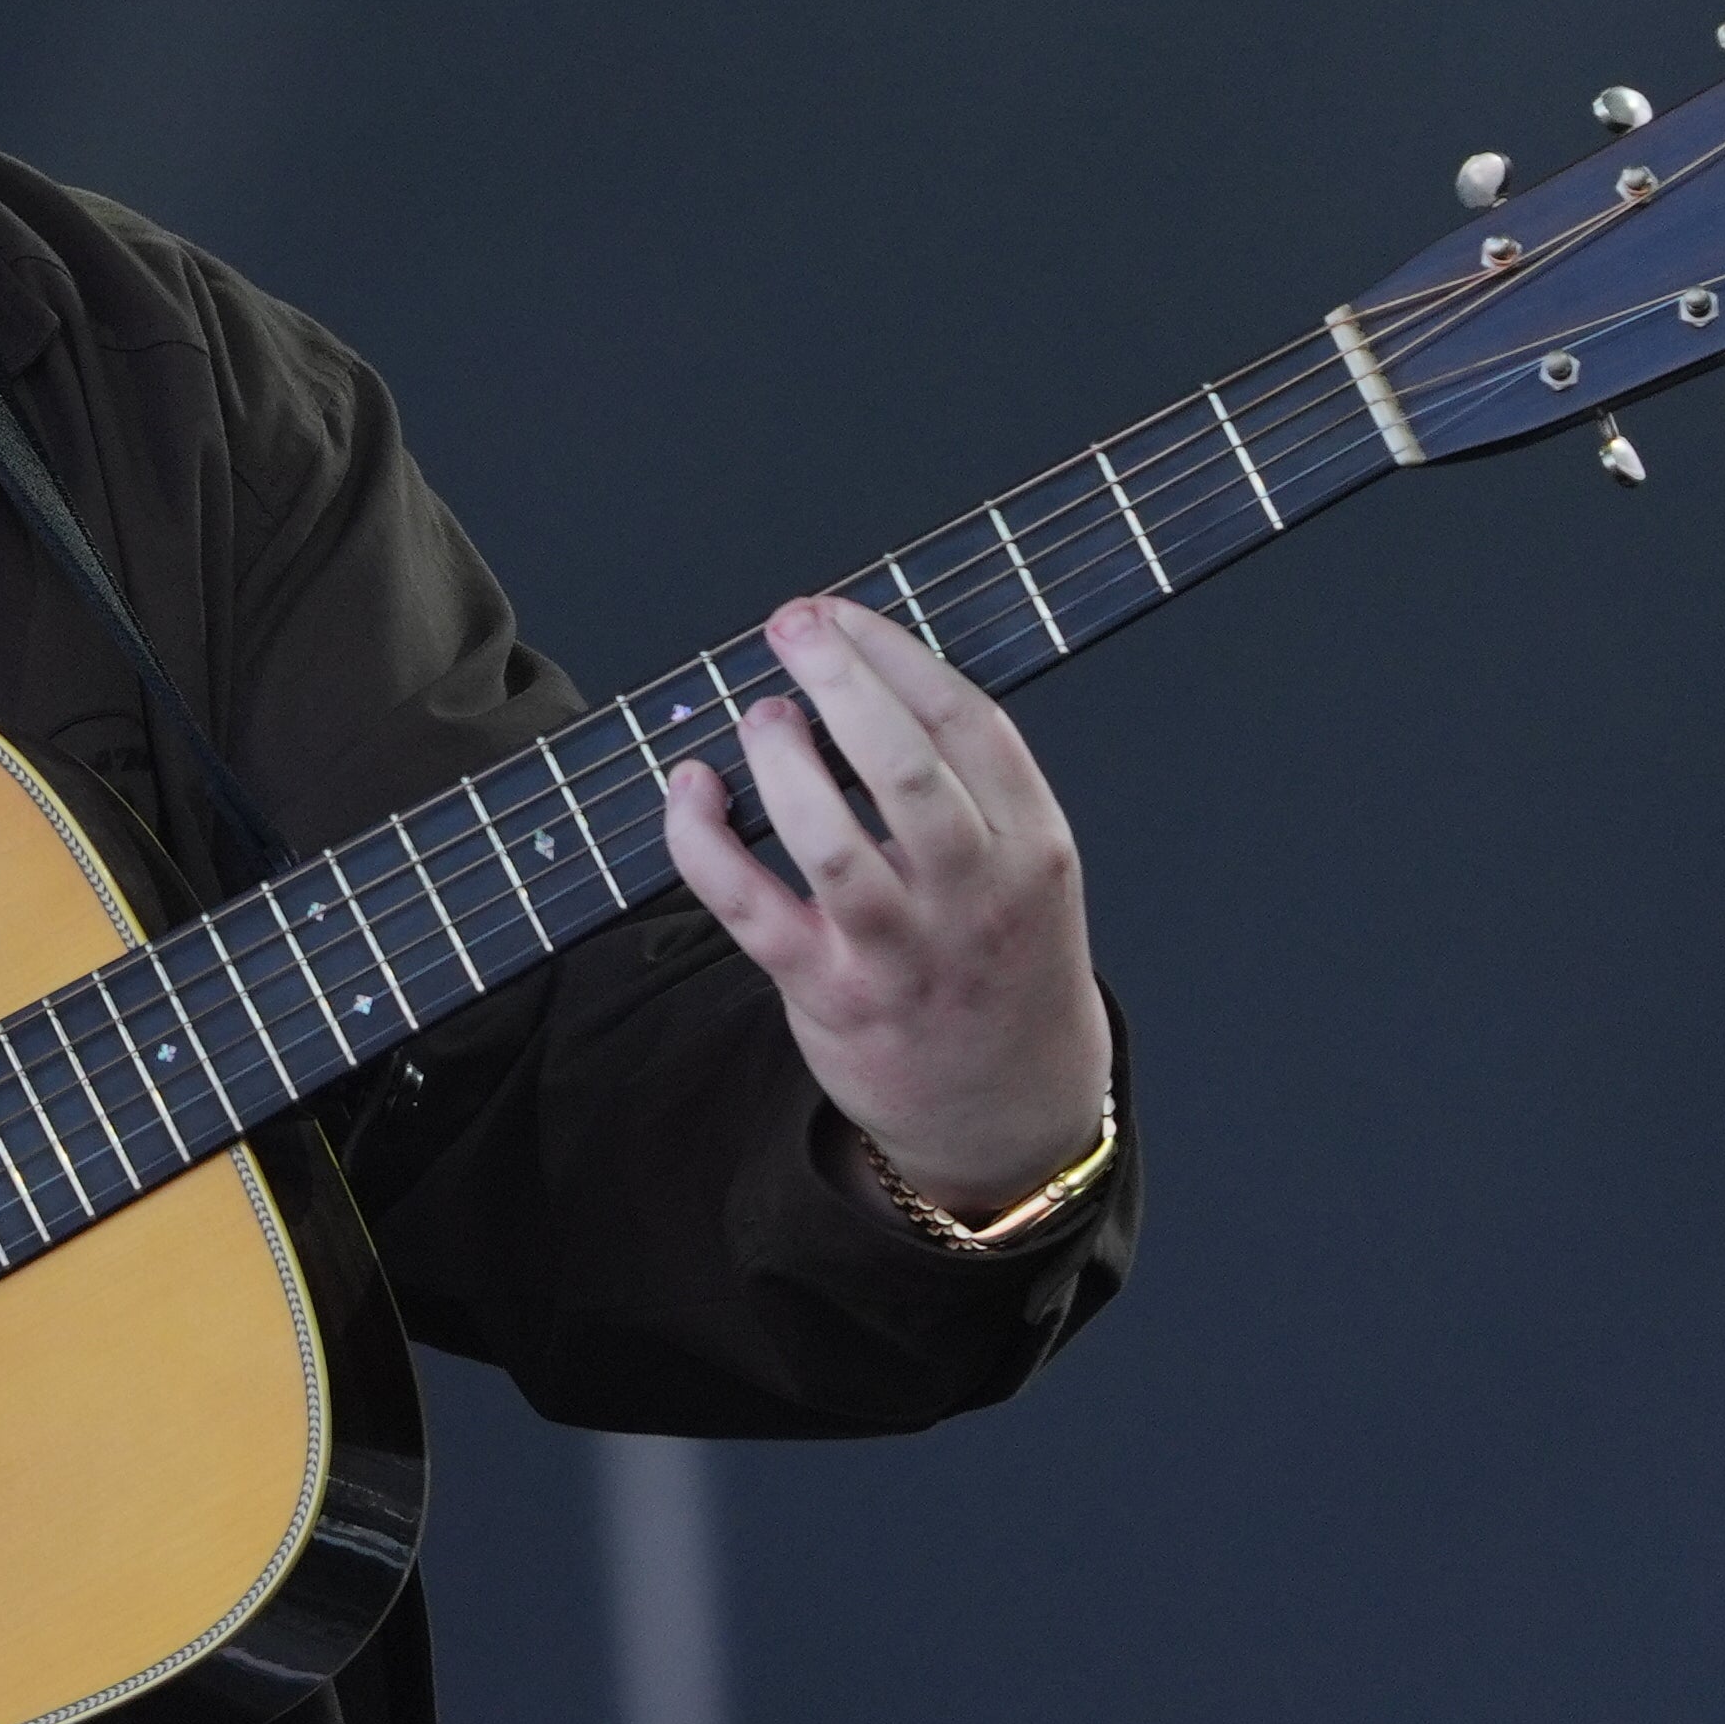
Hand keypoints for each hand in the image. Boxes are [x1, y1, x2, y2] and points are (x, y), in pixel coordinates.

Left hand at [660, 597, 1112, 1220]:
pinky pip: (749, 907)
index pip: (969, 725)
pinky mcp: (830, 994)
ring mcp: (900, 951)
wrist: (1009, 1110)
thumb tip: (853, 680)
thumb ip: (966, 788)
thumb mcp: (1026, 869)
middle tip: (790, 626)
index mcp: (1035, 847)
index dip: (897, 655)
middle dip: (841, 680)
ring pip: (828, 840)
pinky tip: (689, 790)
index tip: (841, 614)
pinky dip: (703, 841)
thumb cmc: (1000, 960)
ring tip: (761, 714)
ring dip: (781, 760)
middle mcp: (974, 897)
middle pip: (905, 768)